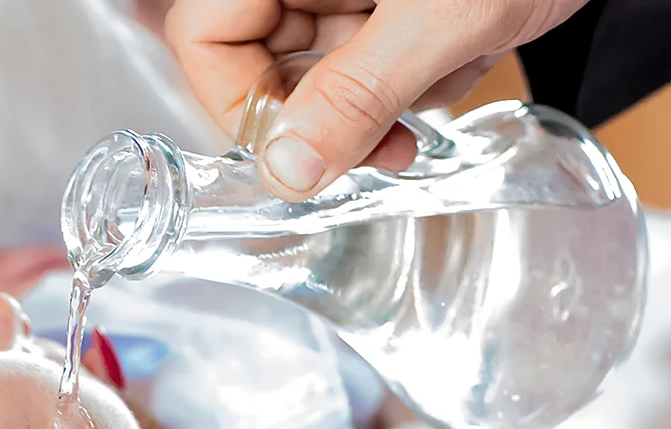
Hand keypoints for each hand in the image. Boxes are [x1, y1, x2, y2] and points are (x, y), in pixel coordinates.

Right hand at [165, 0, 587, 197]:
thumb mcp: (442, 16)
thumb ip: (358, 94)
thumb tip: (289, 170)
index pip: (205, 37)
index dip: (240, 103)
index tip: (297, 155)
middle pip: (261, 60)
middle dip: (330, 111)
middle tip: (387, 143)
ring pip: (322, 71)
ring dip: (385, 97)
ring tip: (449, 66)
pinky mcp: (390, 1)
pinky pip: (374, 63)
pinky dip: (419, 77)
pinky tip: (465, 50)